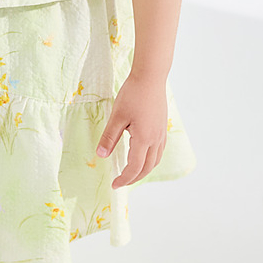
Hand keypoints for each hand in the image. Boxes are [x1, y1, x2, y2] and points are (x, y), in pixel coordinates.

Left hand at [96, 73, 168, 188]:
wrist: (151, 77)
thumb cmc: (133, 94)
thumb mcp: (117, 116)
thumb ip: (109, 137)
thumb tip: (101, 155)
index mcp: (144, 139)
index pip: (134, 167)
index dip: (124, 178)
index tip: (114, 184)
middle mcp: (156, 139)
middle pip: (147, 168)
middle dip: (134, 178)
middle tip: (120, 182)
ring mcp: (161, 134)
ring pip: (155, 161)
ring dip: (143, 170)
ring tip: (130, 173)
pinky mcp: (162, 127)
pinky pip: (159, 151)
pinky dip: (150, 160)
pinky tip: (142, 156)